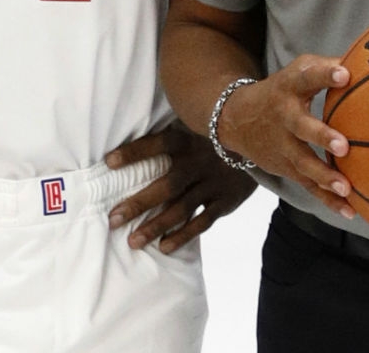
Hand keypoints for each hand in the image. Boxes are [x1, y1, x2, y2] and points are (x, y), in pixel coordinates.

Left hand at [105, 124, 258, 252]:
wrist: (260, 144)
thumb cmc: (213, 137)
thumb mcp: (196, 125)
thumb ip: (170, 131)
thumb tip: (132, 121)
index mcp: (189, 140)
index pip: (158, 144)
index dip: (134, 152)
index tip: (108, 162)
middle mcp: (200, 162)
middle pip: (167, 185)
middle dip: (139, 204)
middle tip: (113, 219)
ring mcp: (214, 183)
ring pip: (182, 208)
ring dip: (156, 225)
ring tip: (133, 242)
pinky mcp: (226, 200)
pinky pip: (203, 221)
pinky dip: (184, 234)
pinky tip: (164, 246)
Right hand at [215, 56, 355, 218]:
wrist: (237, 118)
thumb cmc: (283, 89)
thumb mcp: (299, 70)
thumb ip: (330, 66)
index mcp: (291, 88)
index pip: (308, 77)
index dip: (325, 75)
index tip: (345, 74)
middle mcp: (285, 117)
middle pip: (302, 127)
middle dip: (322, 137)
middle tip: (344, 146)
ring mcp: (284, 146)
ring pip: (304, 163)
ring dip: (324, 176)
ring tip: (346, 187)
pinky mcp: (287, 168)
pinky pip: (308, 186)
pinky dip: (327, 200)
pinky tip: (350, 210)